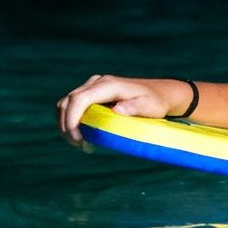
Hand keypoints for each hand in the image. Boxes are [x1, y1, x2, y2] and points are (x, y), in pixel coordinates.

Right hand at [56, 74, 186, 144]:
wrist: (161, 93)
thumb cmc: (156, 102)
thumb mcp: (150, 106)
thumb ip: (134, 107)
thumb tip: (116, 110)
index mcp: (109, 85)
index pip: (79, 99)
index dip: (72, 119)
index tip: (77, 138)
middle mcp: (98, 82)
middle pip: (68, 101)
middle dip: (66, 124)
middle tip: (77, 145)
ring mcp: (94, 86)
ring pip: (67, 102)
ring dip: (66, 122)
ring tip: (78, 142)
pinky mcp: (93, 93)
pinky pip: (74, 104)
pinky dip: (72, 119)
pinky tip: (81, 134)